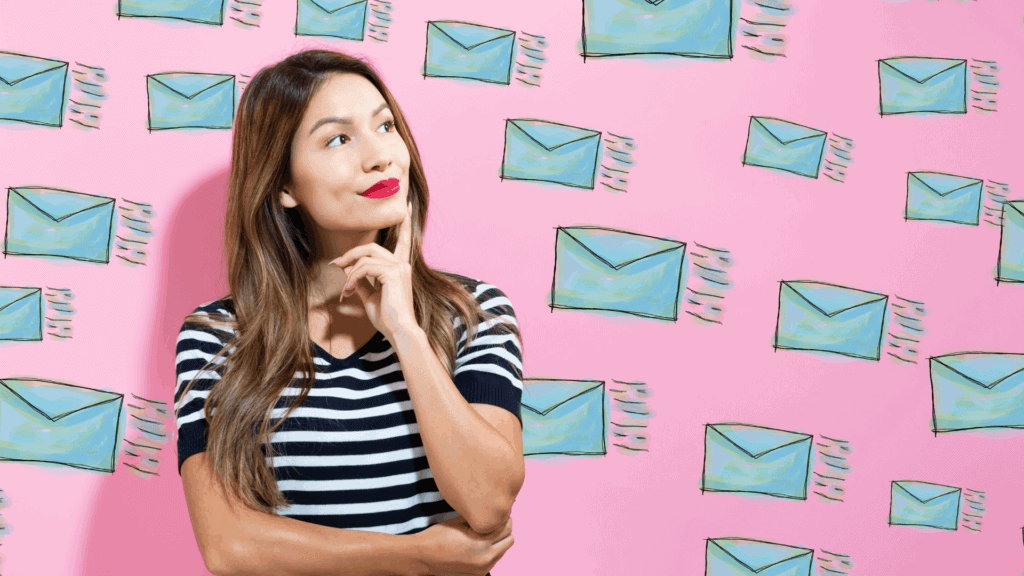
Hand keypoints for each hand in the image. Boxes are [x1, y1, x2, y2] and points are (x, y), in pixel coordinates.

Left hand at [331, 202, 417, 343]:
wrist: (399, 331)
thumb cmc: (387, 318)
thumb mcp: (371, 297)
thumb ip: (361, 282)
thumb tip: (347, 271)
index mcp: (400, 267)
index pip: (404, 240)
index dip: (406, 223)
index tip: (409, 206)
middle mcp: (402, 264)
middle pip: (371, 247)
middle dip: (350, 254)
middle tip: (335, 265)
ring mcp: (399, 267)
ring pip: (366, 257)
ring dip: (350, 272)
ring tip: (345, 290)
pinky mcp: (393, 273)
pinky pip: (365, 267)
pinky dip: (353, 278)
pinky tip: (350, 291)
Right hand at [411, 515, 514, 575]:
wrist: (423, 557)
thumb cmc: (438, 536)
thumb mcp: (460, 521)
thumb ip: (480, 519)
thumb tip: (495, 512)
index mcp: (481, 542)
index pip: (506, 527)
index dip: (502, 517)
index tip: (496, 512)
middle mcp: (486, 558)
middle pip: (510, 539)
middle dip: (504, 529)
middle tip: (492, 523)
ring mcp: (483, 569)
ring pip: (504, 551)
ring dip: (498, 541)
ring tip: (484, 534)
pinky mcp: (479, 574)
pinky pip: (494, 560)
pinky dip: (491, 552)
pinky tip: (478, 545)